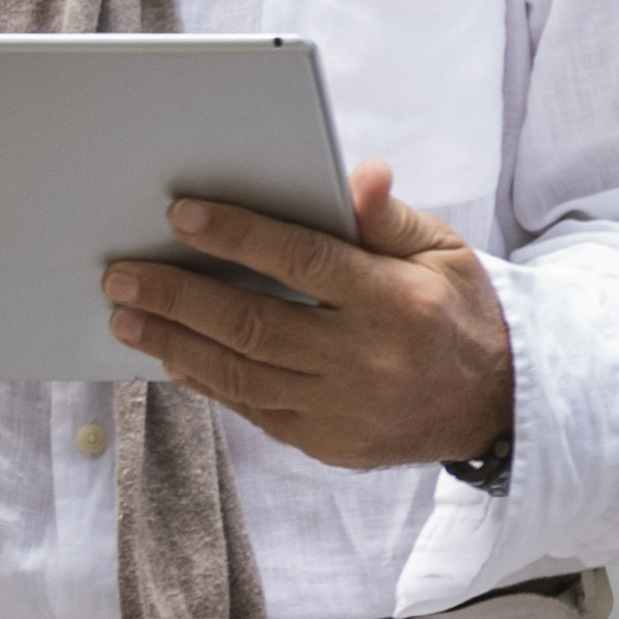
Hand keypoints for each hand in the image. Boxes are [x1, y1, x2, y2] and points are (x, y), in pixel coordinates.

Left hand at [101, 167, 515, 474]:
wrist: (494, 405)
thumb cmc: (462, 312)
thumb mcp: (444, 251)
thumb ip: (389, 218)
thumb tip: (359, 176)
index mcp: (397, 300)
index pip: (303, 261)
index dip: (239, 235)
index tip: (182, 215)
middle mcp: (365, 358)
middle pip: (253, 323)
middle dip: (178, 296)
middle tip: (123, 275)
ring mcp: (340, 409)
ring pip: (239, 373)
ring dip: (174, 342)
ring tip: (127, 316)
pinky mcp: (323, 442)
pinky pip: (250, 409)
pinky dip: (205, 381)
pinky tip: (173, 356)